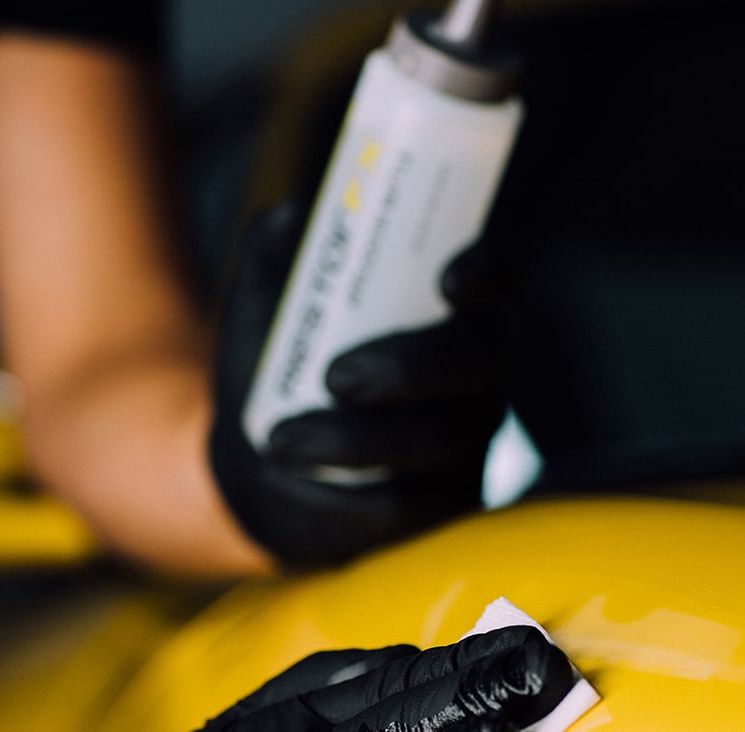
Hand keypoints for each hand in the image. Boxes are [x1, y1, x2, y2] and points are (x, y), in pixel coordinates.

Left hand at [209, 202, 507, 566]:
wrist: (254, 465)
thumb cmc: (276, 366)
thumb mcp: (264, 305)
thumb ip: (274, 254)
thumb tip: (291, 214)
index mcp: (444, 314)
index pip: (490, 282)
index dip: (483, 273)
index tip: (445, 280)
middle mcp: (471, 374)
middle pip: (475, 358)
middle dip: (409, 365)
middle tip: (336, 376)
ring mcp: (463, 443)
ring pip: (438, 437)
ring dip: (359, 438)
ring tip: (283, 440)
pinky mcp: (438, 504)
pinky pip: (411, 502)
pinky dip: (353, 493)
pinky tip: (303, 484)